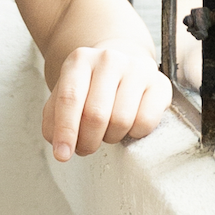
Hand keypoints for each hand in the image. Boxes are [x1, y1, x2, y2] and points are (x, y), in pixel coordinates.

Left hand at [43, 39, 170, 161]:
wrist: (121, 64)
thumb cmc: (90, 85)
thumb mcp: (66, 93)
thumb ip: (54, 118)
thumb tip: (58, 144)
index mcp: (80, 60)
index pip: (69, 98)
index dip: (65, 130)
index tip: (61, 155)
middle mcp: (109, 60)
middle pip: (95, 114)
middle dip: (87, 141)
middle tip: (84, 148)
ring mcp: (137, 70)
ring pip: (121, 120)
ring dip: (110, 137)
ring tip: (106, 131)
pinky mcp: (160, 84)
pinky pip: (146, 122)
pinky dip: (134, 134)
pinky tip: (128, 126)